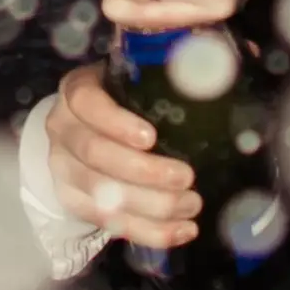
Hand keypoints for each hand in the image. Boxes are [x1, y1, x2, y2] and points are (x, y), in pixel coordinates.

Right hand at [46, 56, 196, 251]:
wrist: (82, 131)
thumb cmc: (124, 101)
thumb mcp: (135, 80)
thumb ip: (167, 74)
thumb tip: (226, 57)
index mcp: (77, 91)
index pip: (87, 103)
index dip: (117, 123)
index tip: (152, 137)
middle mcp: (63, 129)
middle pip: (96, 156)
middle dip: (144, 172)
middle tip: (187, 178)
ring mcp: (63, 169)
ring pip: (102, 195)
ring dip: (151, 207)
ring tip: (192, 206)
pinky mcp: (72, 201)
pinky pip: (108, 223)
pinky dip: (148, 232)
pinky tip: (182, 231)